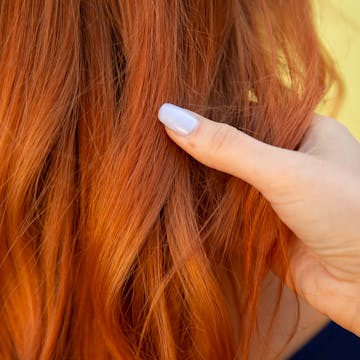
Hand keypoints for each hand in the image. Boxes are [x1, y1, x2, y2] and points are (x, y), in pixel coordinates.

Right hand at [158, 103, 359, 335]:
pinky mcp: (264, 226)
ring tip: (159, 166)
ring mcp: (276, 195)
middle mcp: (289, 160)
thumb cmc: (344, 212)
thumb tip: (171, 117)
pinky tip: (177, 200)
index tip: (171, 112)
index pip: (247, 111)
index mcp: (303, 131)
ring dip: (201, 179)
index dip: (210, 111)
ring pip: (229, 181)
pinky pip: (228, 212)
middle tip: (157, 140)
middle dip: (201, 148)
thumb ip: (228, 147)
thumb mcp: (283, 170)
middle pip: (235, 147)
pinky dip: (207, 208)